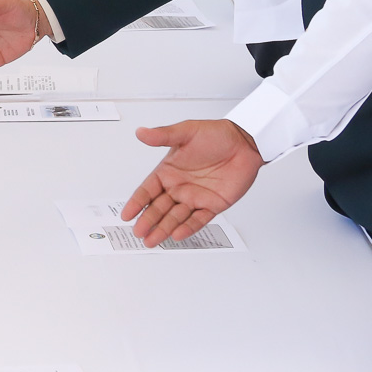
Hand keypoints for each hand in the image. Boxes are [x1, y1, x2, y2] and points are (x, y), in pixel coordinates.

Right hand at [121, 119, 262, 246]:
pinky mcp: (212, 205)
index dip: (137, 202)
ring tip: (152, 240)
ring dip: (164, 229)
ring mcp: (195, 197)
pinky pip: (198, 220)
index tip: (127, 214)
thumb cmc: (216, 134)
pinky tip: (177, 234)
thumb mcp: (186, 132)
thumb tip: (141, 132)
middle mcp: (179, 186)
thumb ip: (163, 135)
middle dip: (148, 221)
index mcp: (168, 171)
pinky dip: (188, 228)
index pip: (147, 190)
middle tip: (139, 232)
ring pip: (175, 217)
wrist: (245, 143)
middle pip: (159, 208)